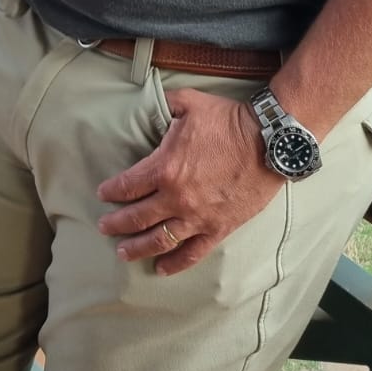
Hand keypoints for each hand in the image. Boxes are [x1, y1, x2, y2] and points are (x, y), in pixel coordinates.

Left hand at [96, 88, 284, 274]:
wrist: (268, 143)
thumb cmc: (228, 121)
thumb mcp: (189, 102)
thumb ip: (164, 103)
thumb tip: (149, 101)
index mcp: (165, 168)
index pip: (128, 186)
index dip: (112, 191)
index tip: (103, 193)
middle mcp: (177, 198)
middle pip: (138, 218)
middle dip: (117, 224)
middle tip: (104, 227)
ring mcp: (198, 217)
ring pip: (160, 240)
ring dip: (138, 248)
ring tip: (123, 253)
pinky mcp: (218, 229)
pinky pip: (193, 253)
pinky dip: (175, 263)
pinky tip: (162, 268)